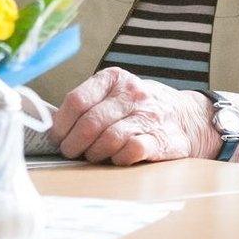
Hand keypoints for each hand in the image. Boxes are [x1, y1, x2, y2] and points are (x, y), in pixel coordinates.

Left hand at [50, 67, 217, 165]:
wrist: (188, 117)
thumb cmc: (139, 108)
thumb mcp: (115, 93)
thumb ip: (88, 104)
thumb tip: (50, 127)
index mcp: (115, 78)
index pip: (77, 101)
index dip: (60, 126)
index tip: (57, 139)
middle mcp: (133, 93)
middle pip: (89, 124)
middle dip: (74, 145)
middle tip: (72, 153)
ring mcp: (148, 115)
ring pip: (107, 140)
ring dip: (94, 154)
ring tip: (95, 156)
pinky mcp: (161, 139)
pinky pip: (130, 152)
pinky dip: (118, 159)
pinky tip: (117, 158)